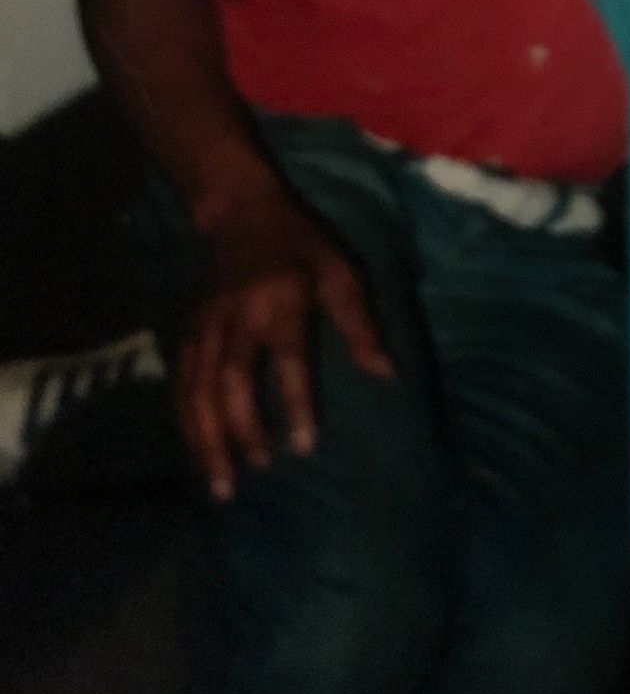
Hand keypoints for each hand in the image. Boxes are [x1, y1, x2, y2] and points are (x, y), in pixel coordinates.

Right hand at [176, 189, 392, 500]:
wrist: (239, 211)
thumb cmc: (299, 243)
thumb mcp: (339, 270)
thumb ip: (359, 322)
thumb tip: (385, 373)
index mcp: (280, 301)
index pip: (287, 360)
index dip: (295, 404)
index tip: (303, 446)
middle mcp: (237, 318)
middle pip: (232, 381)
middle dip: (241, 431)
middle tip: (257, 471)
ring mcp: (205, 326)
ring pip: (197, 389)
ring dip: (206, 438)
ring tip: (220, 482)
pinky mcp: (186, 331)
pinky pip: (180, 383)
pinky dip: (185, 421)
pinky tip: (196, 450)